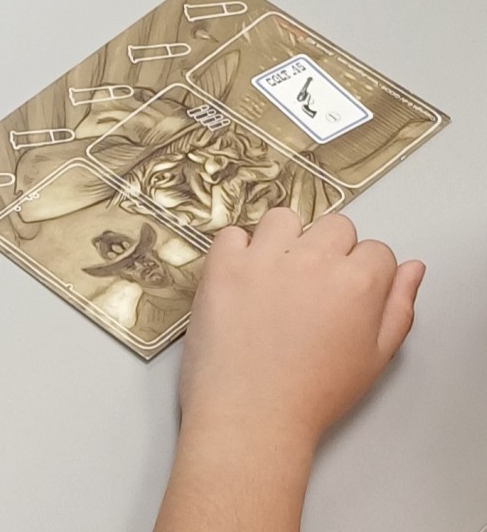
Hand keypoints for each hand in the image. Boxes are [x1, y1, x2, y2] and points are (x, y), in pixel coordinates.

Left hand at [179, 209, 424, 449]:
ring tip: (278, 278)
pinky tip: (245, 279)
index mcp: (357, 283)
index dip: (366, 273)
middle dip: (331, 251)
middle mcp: (312, 261)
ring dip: (285, 240)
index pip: (376, 250)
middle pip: (334, 226)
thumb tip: (410, 269)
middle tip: (315, 288)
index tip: (349, 293)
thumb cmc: (312, 394)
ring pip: (284, 219)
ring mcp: (263, 259)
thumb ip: (399, 307)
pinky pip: (232, 233)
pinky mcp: (223, 264)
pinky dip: (237, 249)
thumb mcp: (376, 358)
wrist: (252, 414)